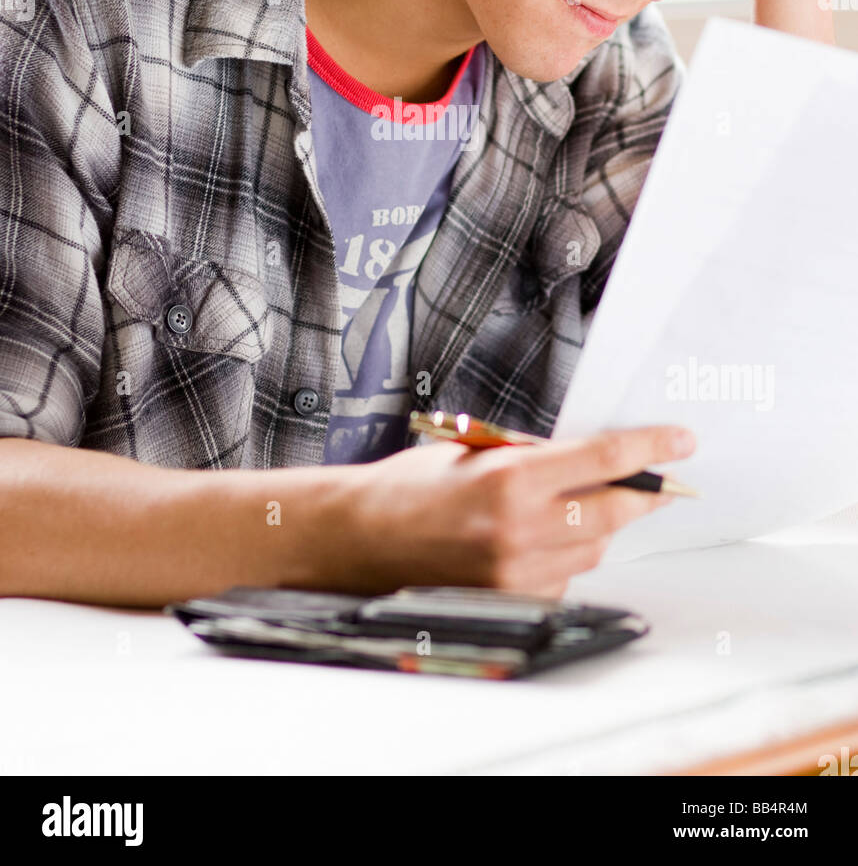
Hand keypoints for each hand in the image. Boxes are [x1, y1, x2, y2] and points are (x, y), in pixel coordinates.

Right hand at [332, 423, 695, 597]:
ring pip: (594, 548)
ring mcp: (517, 572)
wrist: (361, 539)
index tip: (681, 441)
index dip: (650, 447)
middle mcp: (520, 529)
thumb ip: (537, 455)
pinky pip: (565, 577)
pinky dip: (566, 557)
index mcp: (510, 477)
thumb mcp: (477, 449)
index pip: (604, 459)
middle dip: (642, 492)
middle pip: (614, 511)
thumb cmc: (411, 486)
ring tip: (577, 505)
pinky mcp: (512, 601)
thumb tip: (594, 458)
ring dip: (601, 525)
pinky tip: (541, 539)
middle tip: (661, 479)